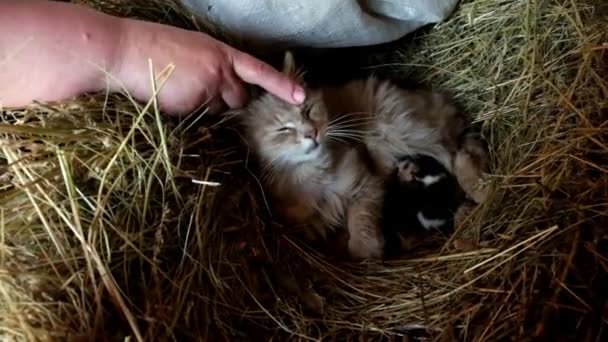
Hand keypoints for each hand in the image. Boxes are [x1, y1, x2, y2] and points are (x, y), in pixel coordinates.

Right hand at [113, 18, 304, 114]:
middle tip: (194, 87)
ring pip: (216, 109)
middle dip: (225, 100)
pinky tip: (167, 95)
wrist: (123, 51)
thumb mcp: (190, 49)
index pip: (258, 70)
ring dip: (203, 105)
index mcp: (220, 52)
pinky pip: (196, 116)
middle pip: (238, 98)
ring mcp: (208, 88)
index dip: (281, 84)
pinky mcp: (193, 104)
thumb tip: (218, 87)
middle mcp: (220, 70)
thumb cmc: (150, 47)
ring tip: (176, 87)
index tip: (301, 95)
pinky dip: (184, 110)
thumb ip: (211, 66)